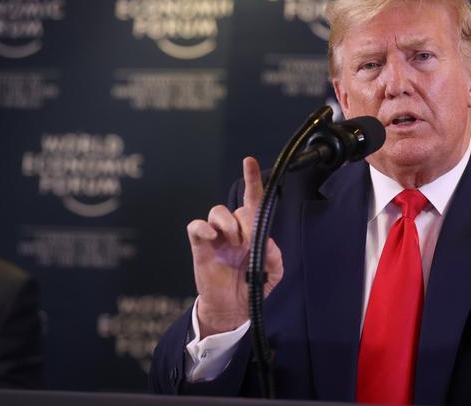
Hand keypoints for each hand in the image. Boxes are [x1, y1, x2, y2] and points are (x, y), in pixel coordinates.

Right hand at [187, 157, 283, 336]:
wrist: (230, 308)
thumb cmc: (251, 287)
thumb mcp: (271, 275)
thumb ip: (274, 259)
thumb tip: (267, 244)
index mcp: (252, 233)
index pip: (253, 200)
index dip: (252, 180)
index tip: (249, 161)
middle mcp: (234, 230)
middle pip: (239, 208)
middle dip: (246, 221)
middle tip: (246, 241)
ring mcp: (216, 237)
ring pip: (217, 211)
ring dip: (228, 223)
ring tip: (232, 241)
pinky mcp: (200, 246)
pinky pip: (196, 226)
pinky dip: (202, 228)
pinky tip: (211, 238)